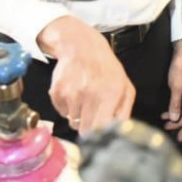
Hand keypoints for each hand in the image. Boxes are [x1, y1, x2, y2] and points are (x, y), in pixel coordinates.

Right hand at [38, 16, 135, 134]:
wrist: (81, 46)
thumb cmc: (106, 69)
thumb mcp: (125, 87)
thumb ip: (124, 112)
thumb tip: (118, 134)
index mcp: (111, 94)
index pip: (102, 129)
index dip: (100, 136)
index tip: (100, 135)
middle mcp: (90, 94)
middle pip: (85, 130)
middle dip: (88, 127)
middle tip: (92, 115)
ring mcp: (71, 93)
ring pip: (73, 122)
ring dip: (78, 116)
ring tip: (84, 98)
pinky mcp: (57, 92)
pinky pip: (61, 112)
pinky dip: (67, 107)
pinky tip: (73, 93)